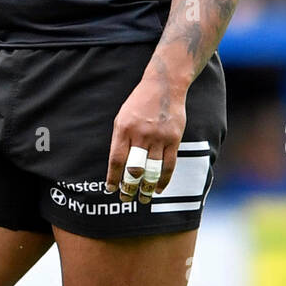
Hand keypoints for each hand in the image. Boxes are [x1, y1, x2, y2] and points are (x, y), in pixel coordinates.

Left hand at [105, 77, 186, 203]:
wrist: (164, 86)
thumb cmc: (139, 103)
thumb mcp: (122, 116)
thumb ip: (120, 139)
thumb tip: (117, 167)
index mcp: (124, 128)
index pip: (116, 159)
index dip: (113, 177)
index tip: (111, 189)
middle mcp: (141, 134)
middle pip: (134, 168)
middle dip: (129, 187)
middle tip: (126, 198)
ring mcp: (159, 137)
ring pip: (152, 170)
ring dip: (146, 188)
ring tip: (142, 199)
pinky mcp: (174, 139)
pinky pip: (169, 165)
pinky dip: (163, 180)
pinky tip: (158, 188)